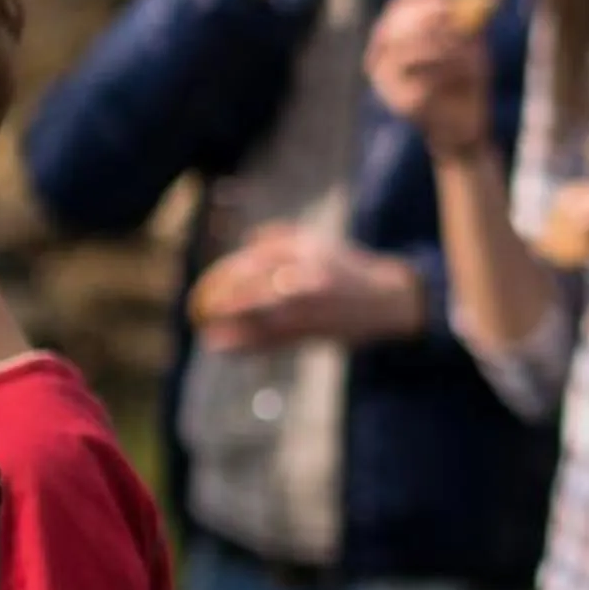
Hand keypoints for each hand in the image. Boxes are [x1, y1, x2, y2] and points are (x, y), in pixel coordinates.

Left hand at [194, 225, 424, 351]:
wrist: (386, 301)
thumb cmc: (347, 268)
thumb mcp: (319, 243)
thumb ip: (281, 239)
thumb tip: (246, 241)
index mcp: (309, 255)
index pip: (260, 263)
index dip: (229, 274)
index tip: (210, 283)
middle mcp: (310, 282)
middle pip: (259, 294)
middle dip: (228, 305)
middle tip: (202, 311)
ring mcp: (314, 311)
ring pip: (266, 324)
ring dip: (235, 334)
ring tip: (210, 341)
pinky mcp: (316, 335)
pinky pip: (278, 343)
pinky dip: (253, 348)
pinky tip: (231, 350)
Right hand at [367, 0, 496, 158]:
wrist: (463, 125)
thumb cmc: (464, 80)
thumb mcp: (471, 44)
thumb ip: (472, 21)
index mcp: (393, 37)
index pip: (399, 7)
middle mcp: (380, 57)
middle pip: (398, 25)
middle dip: (433, 20)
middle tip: (459, 22)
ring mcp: (386, 81)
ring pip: (414, 49)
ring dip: (449, 50)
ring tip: (474, 60)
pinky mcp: (401, 101)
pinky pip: (426, 77)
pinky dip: (452, 75)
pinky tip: (466, 81)